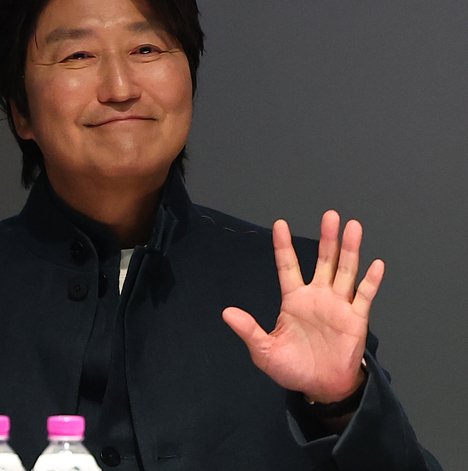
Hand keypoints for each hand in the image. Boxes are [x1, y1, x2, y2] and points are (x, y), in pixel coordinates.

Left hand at [222, 210, 383, 402]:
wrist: (321, 388)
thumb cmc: (293, 368)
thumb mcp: (264, 350)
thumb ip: (249, 330)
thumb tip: (227, 313)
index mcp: (294, 300)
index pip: (288, 267)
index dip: (284, 246)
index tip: (280, 224)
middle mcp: (317, 297)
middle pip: (323, 261)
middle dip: (327, 238)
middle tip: (330, 215)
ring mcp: (338, 306)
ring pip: (345, 271)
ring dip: (350, 250)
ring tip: (353, 227)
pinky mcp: (356, 319)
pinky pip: (364, 296)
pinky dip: (371, 281)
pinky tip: (376, 264)